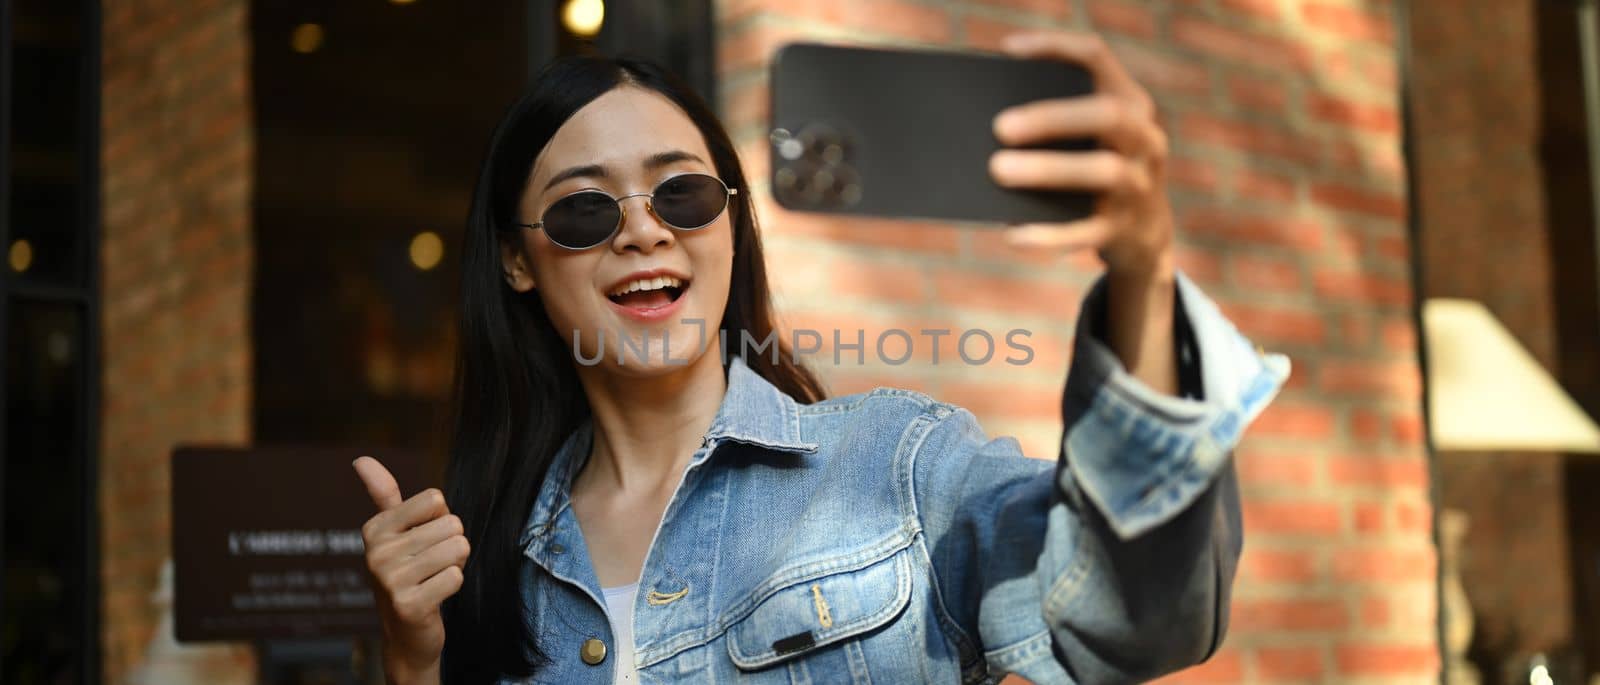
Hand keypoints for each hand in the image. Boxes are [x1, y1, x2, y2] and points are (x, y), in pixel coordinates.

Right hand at [354, 456, 467, 683]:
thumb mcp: (393, 533)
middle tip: (431, 566)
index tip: (423, 541)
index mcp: (375, 528)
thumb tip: (360, 459)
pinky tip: (435, 597)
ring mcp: (390, 580)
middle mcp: (376, 552)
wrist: (406, 634)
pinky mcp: (409, 605)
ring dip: (455, 564)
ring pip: (458, 548)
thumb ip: (383, 495)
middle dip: (452, 545)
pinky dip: (453, 585)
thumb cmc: (408, 574)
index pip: (435, 499)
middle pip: (452, 524)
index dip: (441, 520)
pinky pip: (456, 576)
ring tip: (434, 578)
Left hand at [988, 31, 1174, 278]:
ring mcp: (1139, 185)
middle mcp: (1144, 138)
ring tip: (998, 169)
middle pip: (1107, 115)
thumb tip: (988, 120)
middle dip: (1053, 117)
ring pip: (1103, 171)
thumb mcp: (1090, 138)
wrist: (1143, 233)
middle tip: (1000, 127)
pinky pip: (1087, 232)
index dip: (1055, 48)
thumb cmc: (1094, 169)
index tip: (1008, 50)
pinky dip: (1049, 234)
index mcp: (1130, 102)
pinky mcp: (1123, 229)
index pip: (1097, 57)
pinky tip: (1013, 233)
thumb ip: (1056, 121)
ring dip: (1048, 169)